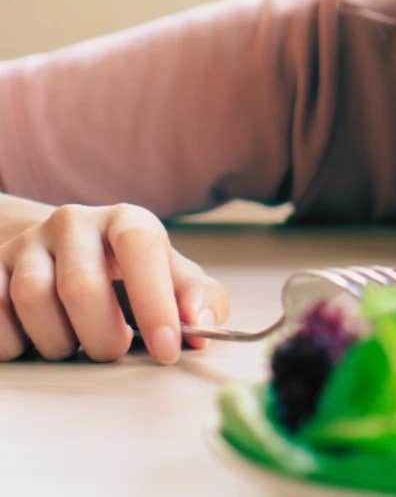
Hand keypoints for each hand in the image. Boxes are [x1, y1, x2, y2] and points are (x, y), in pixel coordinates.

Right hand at [0, 203, 228, 363]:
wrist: (65, 257)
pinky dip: (16, 342)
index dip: (155, 302)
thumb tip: (202, 326)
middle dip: (102, 336)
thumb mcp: (172, 279)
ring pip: (31, 300)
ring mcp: (26, 242)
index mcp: (126, 220)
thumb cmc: (131, 276)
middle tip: (113, 351)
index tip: (167, 349)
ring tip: (74, 344)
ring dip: (57, 342)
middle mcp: (74, 222)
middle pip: (81, 285)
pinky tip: (36, 340)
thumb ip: (200, 299)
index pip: (141, 248)